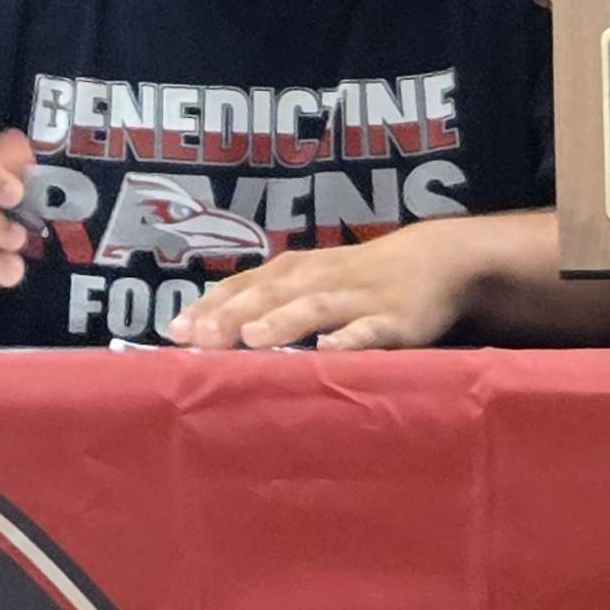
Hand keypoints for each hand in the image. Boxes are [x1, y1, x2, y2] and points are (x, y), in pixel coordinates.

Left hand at [169, 218, 480, 350]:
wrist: (434, 260)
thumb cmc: (354, 277)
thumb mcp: (307, 281)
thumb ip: (263, 302)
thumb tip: (204, 333)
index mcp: (290, 272)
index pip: (241, 287)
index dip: (209, 308)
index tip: (175, 332)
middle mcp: (317, 280)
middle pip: (269, 296)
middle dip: (233, 316)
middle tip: (201, 339)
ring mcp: (356, 298)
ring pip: (314, 307)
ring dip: (282, 321)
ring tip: (253, 339)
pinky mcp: (395, 319)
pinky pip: (371, 329)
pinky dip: (351, 338)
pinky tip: (331, 349)